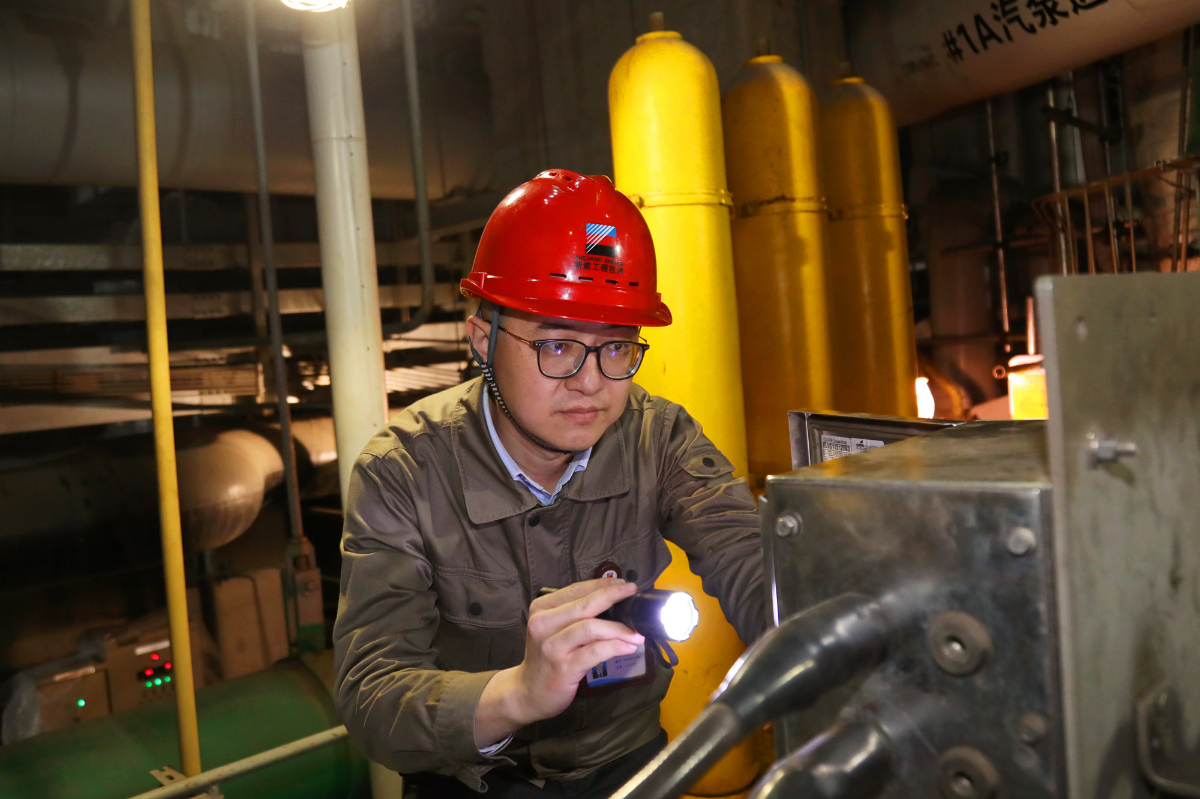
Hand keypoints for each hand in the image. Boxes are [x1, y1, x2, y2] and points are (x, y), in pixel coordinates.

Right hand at [474, 577, 642, 746]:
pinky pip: (595, 652)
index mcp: (541, 609)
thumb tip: (609, 599)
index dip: (602, 584)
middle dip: (612, 596)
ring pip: (591, 628)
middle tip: (632, 593)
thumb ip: (572, 613)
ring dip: (618, 628)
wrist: (527, 692)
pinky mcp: (564, 667)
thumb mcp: (551, 628)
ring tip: (636, 632)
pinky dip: (615, 646)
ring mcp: (552, 647)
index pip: (575, 590)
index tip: (622, 583)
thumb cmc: (545, 657)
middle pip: (585, 605)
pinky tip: (628, 647)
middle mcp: (543, 625)